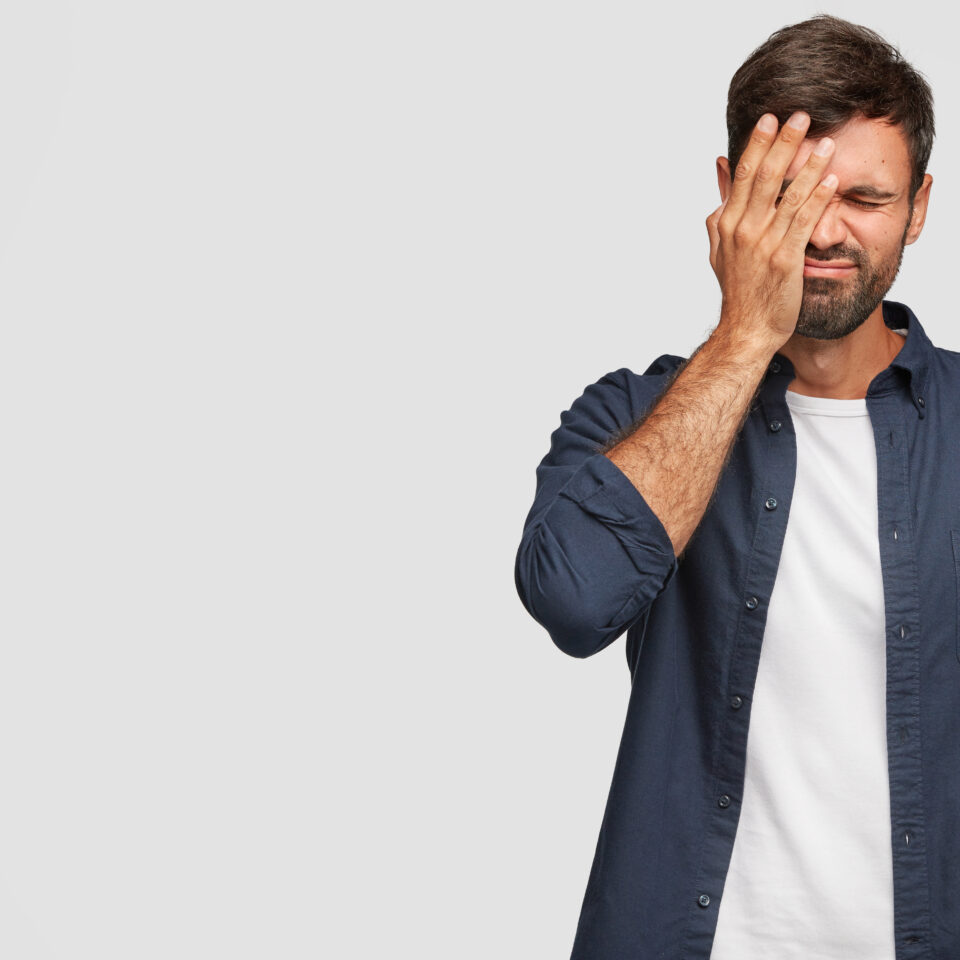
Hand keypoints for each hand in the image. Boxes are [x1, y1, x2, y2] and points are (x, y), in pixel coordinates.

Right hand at [705, 111, 837, 348]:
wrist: (746, 330)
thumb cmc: (738, 291)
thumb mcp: (720, 249)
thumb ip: (721, 210)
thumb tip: (721, 173)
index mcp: (725, 224)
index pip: (741, 175)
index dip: (756, 144)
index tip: (770, 118)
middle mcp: (742, 231)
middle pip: (763, 177)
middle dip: (783, 144)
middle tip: (801, 115)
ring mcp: (762, 245)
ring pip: (787, 196)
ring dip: (808, 166)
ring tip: (826, 142)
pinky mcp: (785, 260)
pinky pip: (804, 222)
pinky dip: (818, 199)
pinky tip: (832, 180)